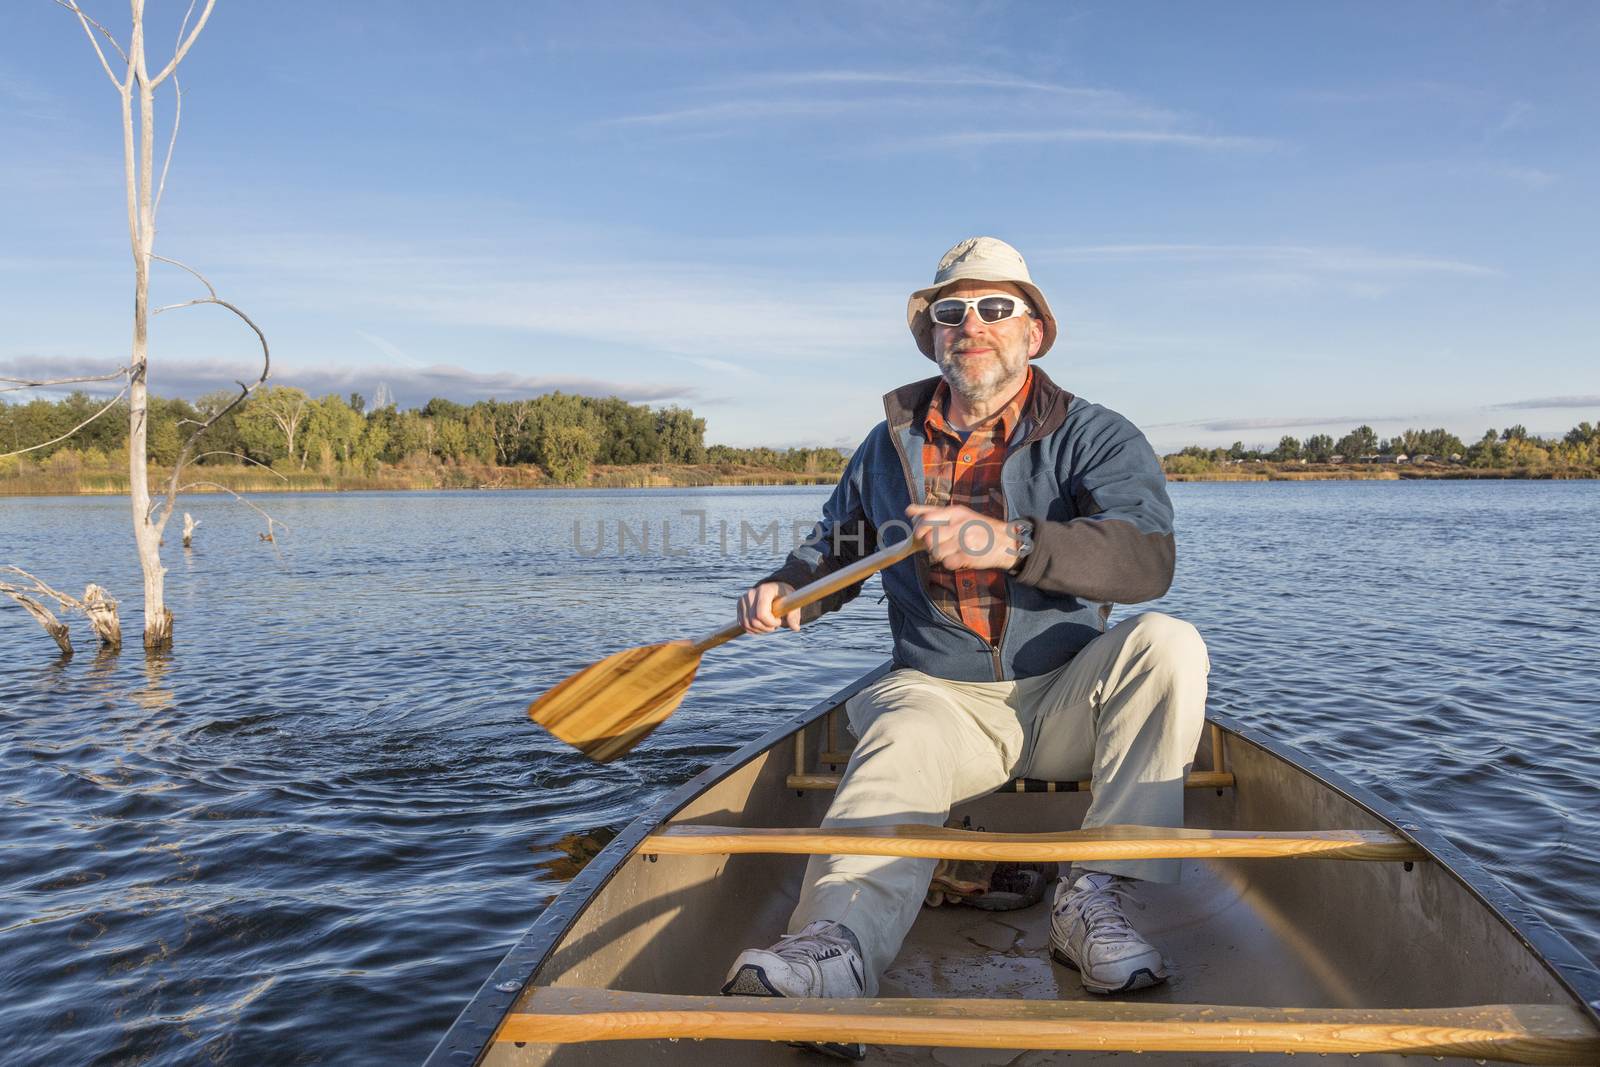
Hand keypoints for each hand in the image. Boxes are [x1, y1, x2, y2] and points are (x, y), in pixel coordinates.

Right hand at [737, 581, 798, 633]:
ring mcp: (743, 599)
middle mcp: (751, 593)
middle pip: (754, 621)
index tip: (779, 621)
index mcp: (764, 591)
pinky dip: (752, 629)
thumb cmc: (784, 595)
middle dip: (766, 628)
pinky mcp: (739, 605)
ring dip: (759, 630)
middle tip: (775, 625)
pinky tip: (761, 626)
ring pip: (747, 625)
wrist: (774, 589)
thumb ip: (794, 615)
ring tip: (769, 625)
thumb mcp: (792, 603)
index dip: (771, 623)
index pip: (762, 614)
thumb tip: (795, 628)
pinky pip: (742, 624)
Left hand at [905, 504, 1022, 571]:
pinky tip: (959, 557)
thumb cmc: (978, 527)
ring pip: (936, 552)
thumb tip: (909, 510)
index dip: (919, 528)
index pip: (926, 518)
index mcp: (955, 512)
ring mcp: (963, 541)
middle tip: (939, 544)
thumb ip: (933, 512)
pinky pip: (947, 563)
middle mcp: (959, 525)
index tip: (920, 533)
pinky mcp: (967, 556)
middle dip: (930, 544)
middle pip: (929, 538)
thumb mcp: (959, 514)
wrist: (1005, 541)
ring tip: (952, 550)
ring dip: (940, 554)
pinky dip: (950, 563)